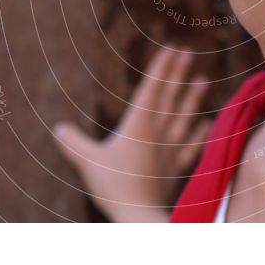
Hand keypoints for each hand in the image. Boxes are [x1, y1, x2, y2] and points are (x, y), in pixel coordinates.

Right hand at [53, 44, 212, 221]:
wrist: (139, 216)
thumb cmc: (114, 187)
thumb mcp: (87, 162)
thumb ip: (73, 143)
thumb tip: (57, 128)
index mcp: (137, 125)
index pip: (151, 89)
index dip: (161, 67)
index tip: (172, 48)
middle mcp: (157, 132)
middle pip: (169, 97)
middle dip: (178, 73)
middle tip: (188, 52)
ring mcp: (170, 149)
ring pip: (184, 117)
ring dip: (194, 98)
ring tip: (204, 79)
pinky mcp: (177, 168)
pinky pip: (192, 147)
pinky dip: (200, 134)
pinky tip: (208, 124)